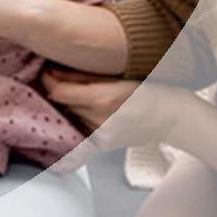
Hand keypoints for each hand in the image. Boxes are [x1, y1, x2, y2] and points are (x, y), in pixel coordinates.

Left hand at [41, 71, 184, 169]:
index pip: (60, 92)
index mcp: (103, 99)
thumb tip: (54, 72)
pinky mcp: (104, 145)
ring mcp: (102, 136)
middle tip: (59, 77)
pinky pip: (81, 128)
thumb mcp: (116, 75)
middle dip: (60, 90)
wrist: (171, 116)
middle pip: (64, 104)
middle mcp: (100, 120)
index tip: (45, 71)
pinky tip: (88, 109)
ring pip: (71, 116)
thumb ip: (83, 75)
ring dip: (70, 105)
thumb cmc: (148, 89)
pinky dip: (80, 117)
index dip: (48, 80)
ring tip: (78, 92)